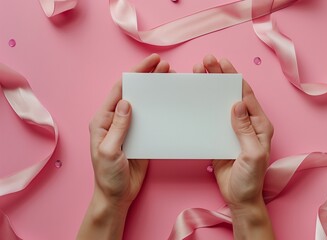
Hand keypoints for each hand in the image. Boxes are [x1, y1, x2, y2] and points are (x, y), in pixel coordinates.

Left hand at [78, 54, 171, 239]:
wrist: (117, 195)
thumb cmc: (107, 176)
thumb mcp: (109, 150)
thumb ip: (118, 126)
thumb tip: (127, 102)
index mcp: (104, 120)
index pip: (120, 89)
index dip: (135, 73)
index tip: (152, 61)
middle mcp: (116, 120)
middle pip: (133, 92)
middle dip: (148, 77)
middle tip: (165, 66)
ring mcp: (129, 127)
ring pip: (144, 103)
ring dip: (156, 91)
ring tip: (171, 79)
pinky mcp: (141, 136)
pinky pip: (150, 118)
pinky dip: (160, 109)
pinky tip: (170, 103)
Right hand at [193, 54, 274, 239]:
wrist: (239, 197)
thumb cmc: (251, 178)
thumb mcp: (252, 155)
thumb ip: (245, 130)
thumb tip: (236, 104)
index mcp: (259, 125)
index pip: (246, 95)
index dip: (234, 78)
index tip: (222, 63)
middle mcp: (246, 123)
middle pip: (232, 94)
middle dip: (220, 76)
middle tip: (207, 60)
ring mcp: (232, 129)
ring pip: (220, 103)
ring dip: (210, 88)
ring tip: (198, 72)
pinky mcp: (219, 137)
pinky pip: (212, 118)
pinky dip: (203, 106)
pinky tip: (195, 97)